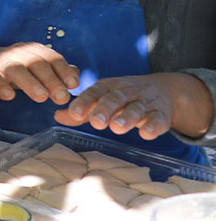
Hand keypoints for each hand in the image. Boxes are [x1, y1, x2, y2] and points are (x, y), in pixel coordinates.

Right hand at [0, 42, 79, 104]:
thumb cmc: (15, 67)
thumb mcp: (36, 66)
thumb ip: (56, 70)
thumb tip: (77, 74)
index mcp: (34, 51)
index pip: (53, 59)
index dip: (64, 71)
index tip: (74, 85)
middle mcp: (19, 54)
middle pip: (37, 65)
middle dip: (51, 80)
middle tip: (62, 97)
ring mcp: (2, 63)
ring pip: (17, 71)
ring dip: (30, 83)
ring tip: (41, 97)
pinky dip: (1, 87)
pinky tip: (9, 96)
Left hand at [54, 74, 181, 139]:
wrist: (163, 91)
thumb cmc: (123, 98)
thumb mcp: (102, 99)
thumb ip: (82, 110)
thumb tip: (57, 116)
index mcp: (109, 87)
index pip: (95, 91)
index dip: (84, 102)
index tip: (74, 112)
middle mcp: (126, 92)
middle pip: (115, 98)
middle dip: (105, 109)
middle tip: (96, 122)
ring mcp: (145, 102)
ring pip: (136, 108)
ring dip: (127, 117)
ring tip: (116, 128)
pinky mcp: (161, 114)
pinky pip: (158, 119)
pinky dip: (153, 126)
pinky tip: (146, 134)